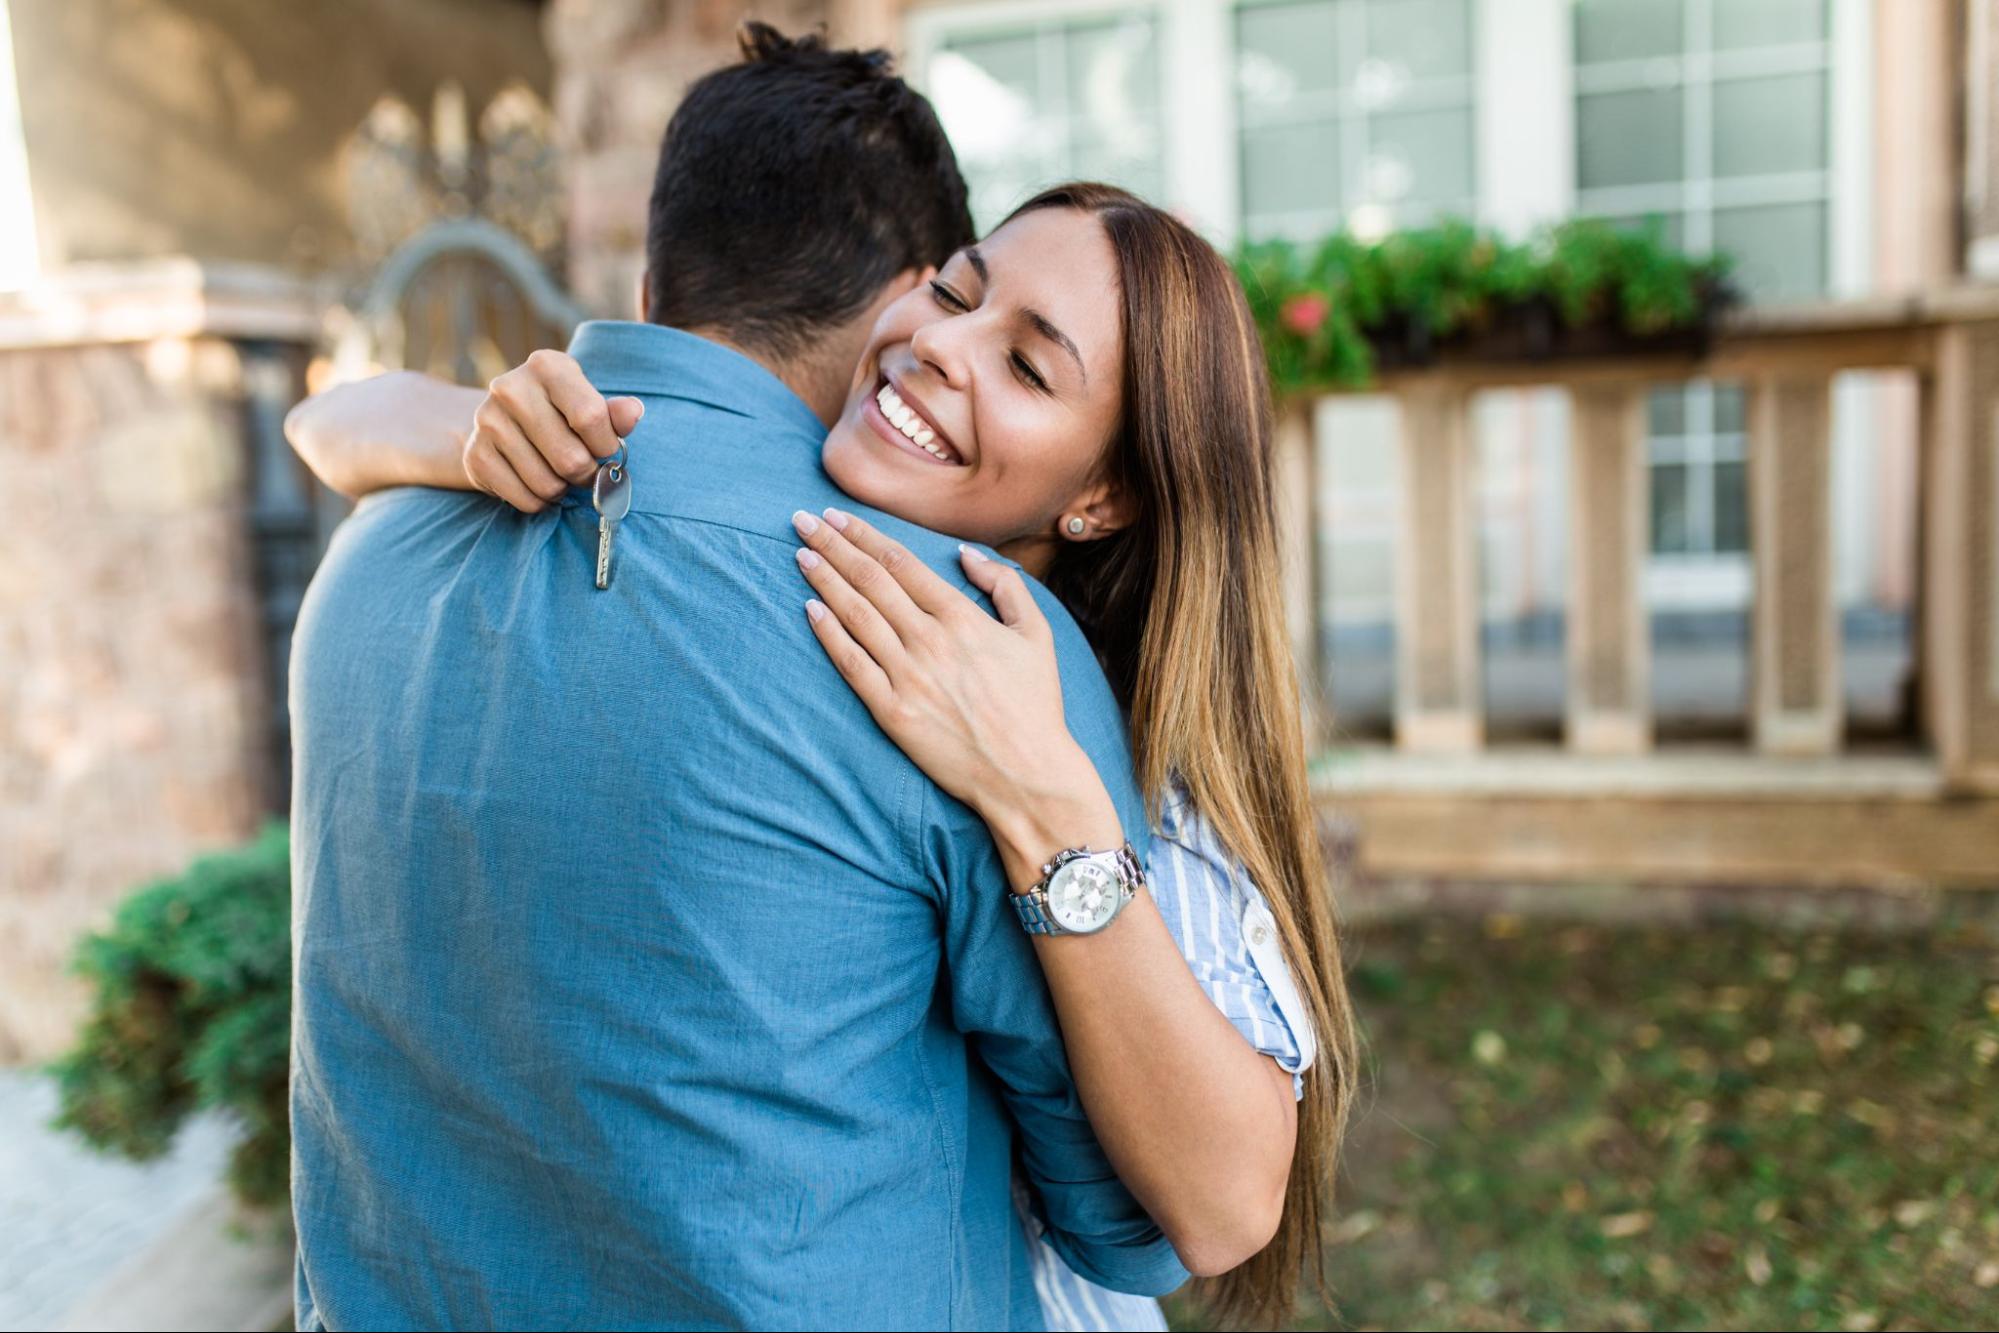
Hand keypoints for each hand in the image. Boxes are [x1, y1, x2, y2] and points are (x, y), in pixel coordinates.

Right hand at [464, 349, 645, 512]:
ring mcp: (488, 421)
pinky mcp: (475, 455)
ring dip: (562, 490)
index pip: (590, 416)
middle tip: (583, 469)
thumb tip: (634, 412)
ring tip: (558, 474)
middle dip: (586, 474)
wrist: (501, 424)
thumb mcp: (588, 404)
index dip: (606, 445)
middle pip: (570, 458)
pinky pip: (525, 499)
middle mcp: (511, 388)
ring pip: (547, 484)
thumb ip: (613, 413)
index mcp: (547, 365)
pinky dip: (539, 502)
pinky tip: (536, 484)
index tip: (605, 449)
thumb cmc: (558, 414)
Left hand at [790, 507, 1113, 853]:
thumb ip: (1004, 585)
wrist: (1026, 773)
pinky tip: (810, 609)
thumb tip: (965, 554)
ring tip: (801, 555)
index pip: (900, 563)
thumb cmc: (1035, 704)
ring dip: (824, 580)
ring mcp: (907, 676)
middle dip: (833, 545)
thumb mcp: (1037, 633)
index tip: (838, 516)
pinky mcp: (892, 712)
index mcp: (962, 617)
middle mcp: (930, 640)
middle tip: (804, 521)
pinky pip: (852, 664)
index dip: (864, 535)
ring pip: (855, 615)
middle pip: (869, 580)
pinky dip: (829, 633)